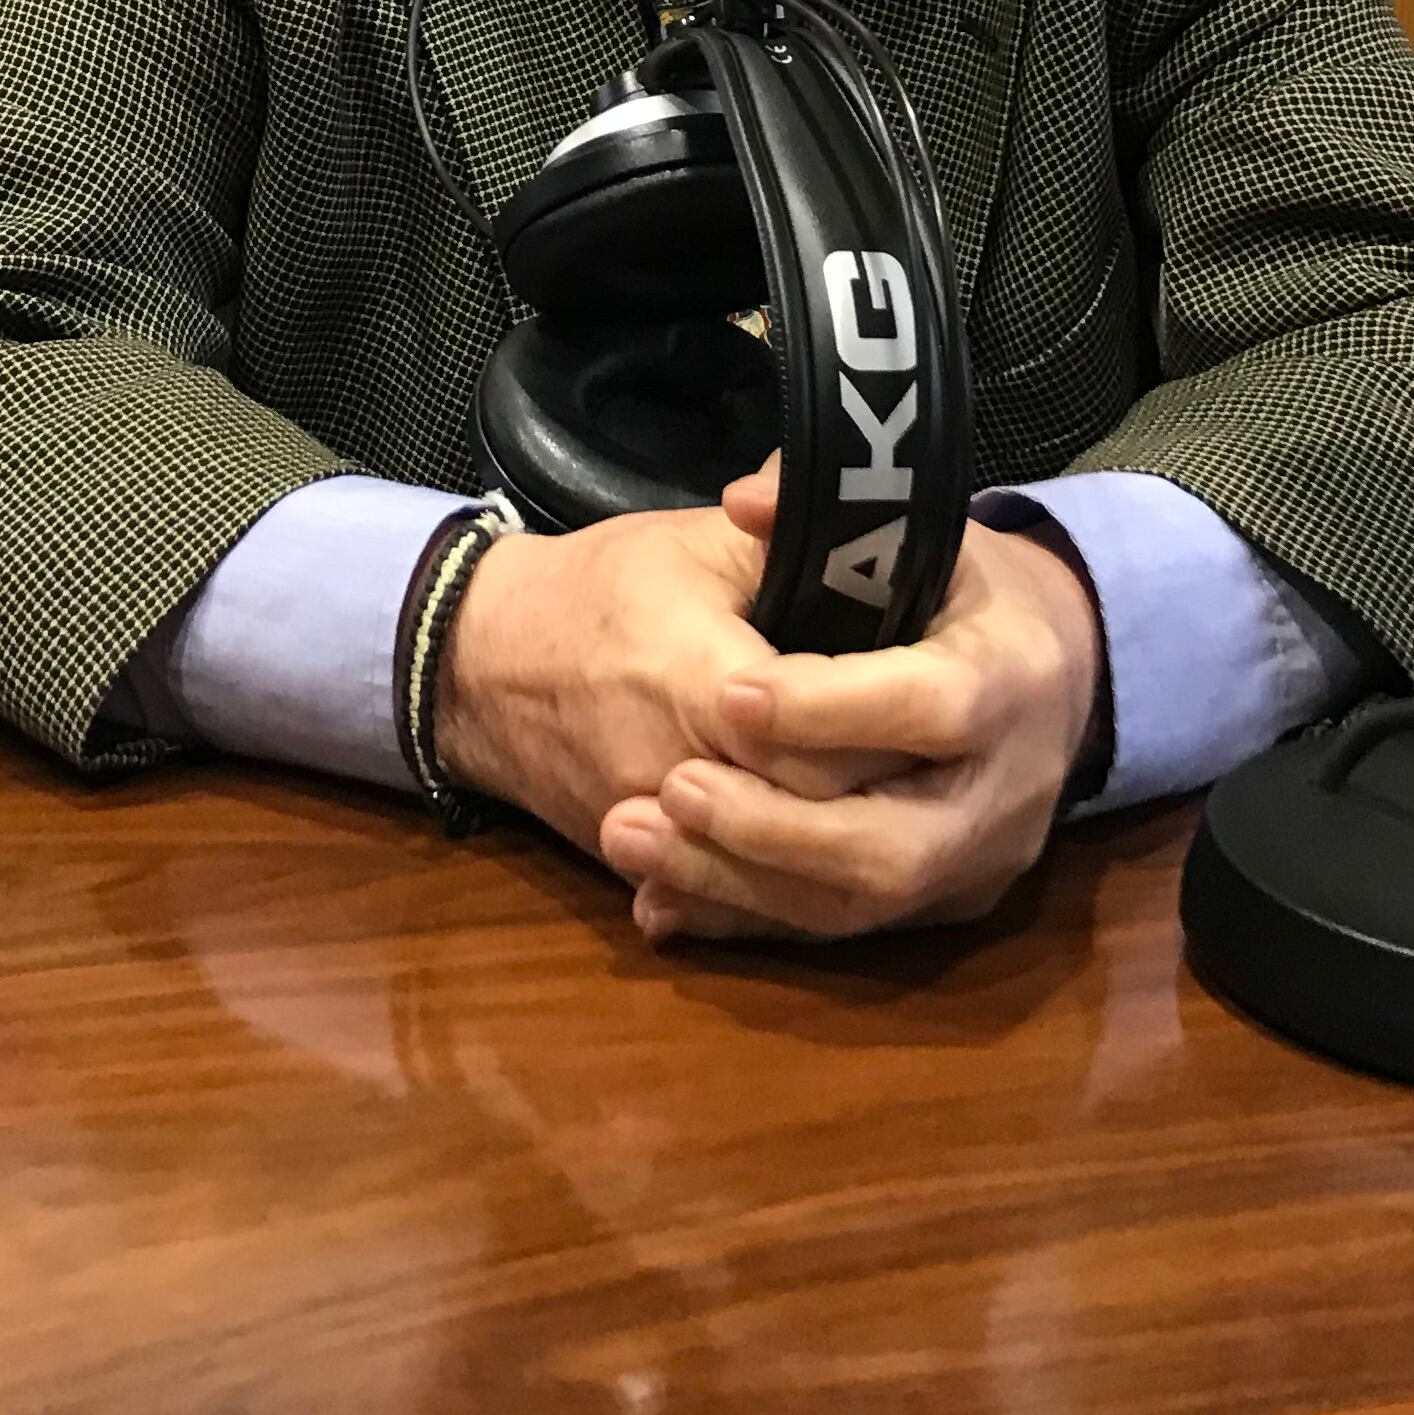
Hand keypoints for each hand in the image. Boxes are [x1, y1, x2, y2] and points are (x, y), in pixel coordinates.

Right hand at [434, 462, 892, 861]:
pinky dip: (767, 892)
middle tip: (933, 778)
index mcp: (707, 687)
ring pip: (770, 876)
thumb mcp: (699, 544)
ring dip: (829, 857)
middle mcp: (682, 772)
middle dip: (876, 802)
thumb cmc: (599, 588)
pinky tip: (822, 870)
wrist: (480, 658)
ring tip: (890, 821)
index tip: (933, 721)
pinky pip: (718, 895)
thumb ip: (793, 541)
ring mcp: (658, 830)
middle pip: (813, 821)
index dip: (887, 741)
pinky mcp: (638, 863)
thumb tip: (883, 519)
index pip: (830, 748)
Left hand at [596, 512, 1099, 944]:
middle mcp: (1013, 788)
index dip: (831, 709)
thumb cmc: (968, 593)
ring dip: (739, 883)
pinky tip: (661, 901)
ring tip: (634, 841)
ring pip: (861, 906)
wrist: (1057, 672)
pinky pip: (840, 932)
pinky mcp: (943, 907)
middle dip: (773, 827)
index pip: (936, 706)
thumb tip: (744, 500)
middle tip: (669, 788)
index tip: (728, 696)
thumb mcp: (919, 531)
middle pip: (897, 844)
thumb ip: (829, 515)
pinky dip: (746, 917)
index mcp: (1018, 674)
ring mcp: (981, 861)